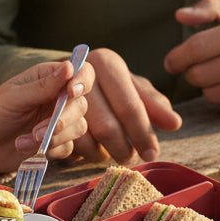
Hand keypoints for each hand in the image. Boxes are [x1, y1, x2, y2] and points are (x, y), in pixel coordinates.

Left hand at [0, 57, 94, 173]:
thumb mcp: (14, 97)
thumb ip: (43, 86)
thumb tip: (69, 66)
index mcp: (49, 78)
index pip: (81, 72)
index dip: (82, 81)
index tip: (72, 93)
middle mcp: (59, 98)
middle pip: (81, 104)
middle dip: (63, 119)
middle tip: (38, 131)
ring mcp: (60, 121)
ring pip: (78, 128)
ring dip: (53, 137)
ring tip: (24, 141)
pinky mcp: (58, 143)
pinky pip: (68, 147)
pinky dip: (50, 150)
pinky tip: (27, 149)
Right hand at [69, 48, 181, 164]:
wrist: (60, 83)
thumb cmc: (106, 87)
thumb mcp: (131, 89)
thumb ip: (153, 104)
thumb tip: (175, 123)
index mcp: (106, 63)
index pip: (130, 106)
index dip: (143, 133)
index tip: (152, 154)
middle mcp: (81, 73)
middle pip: (108, 127)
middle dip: (122, 148)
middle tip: (131, 157)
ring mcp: (58, 94)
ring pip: (88, 138)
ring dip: (103, 152)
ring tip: (111, 152)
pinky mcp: (45, 114)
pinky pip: (69, 144)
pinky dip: (84, 152)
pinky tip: (92, 149)